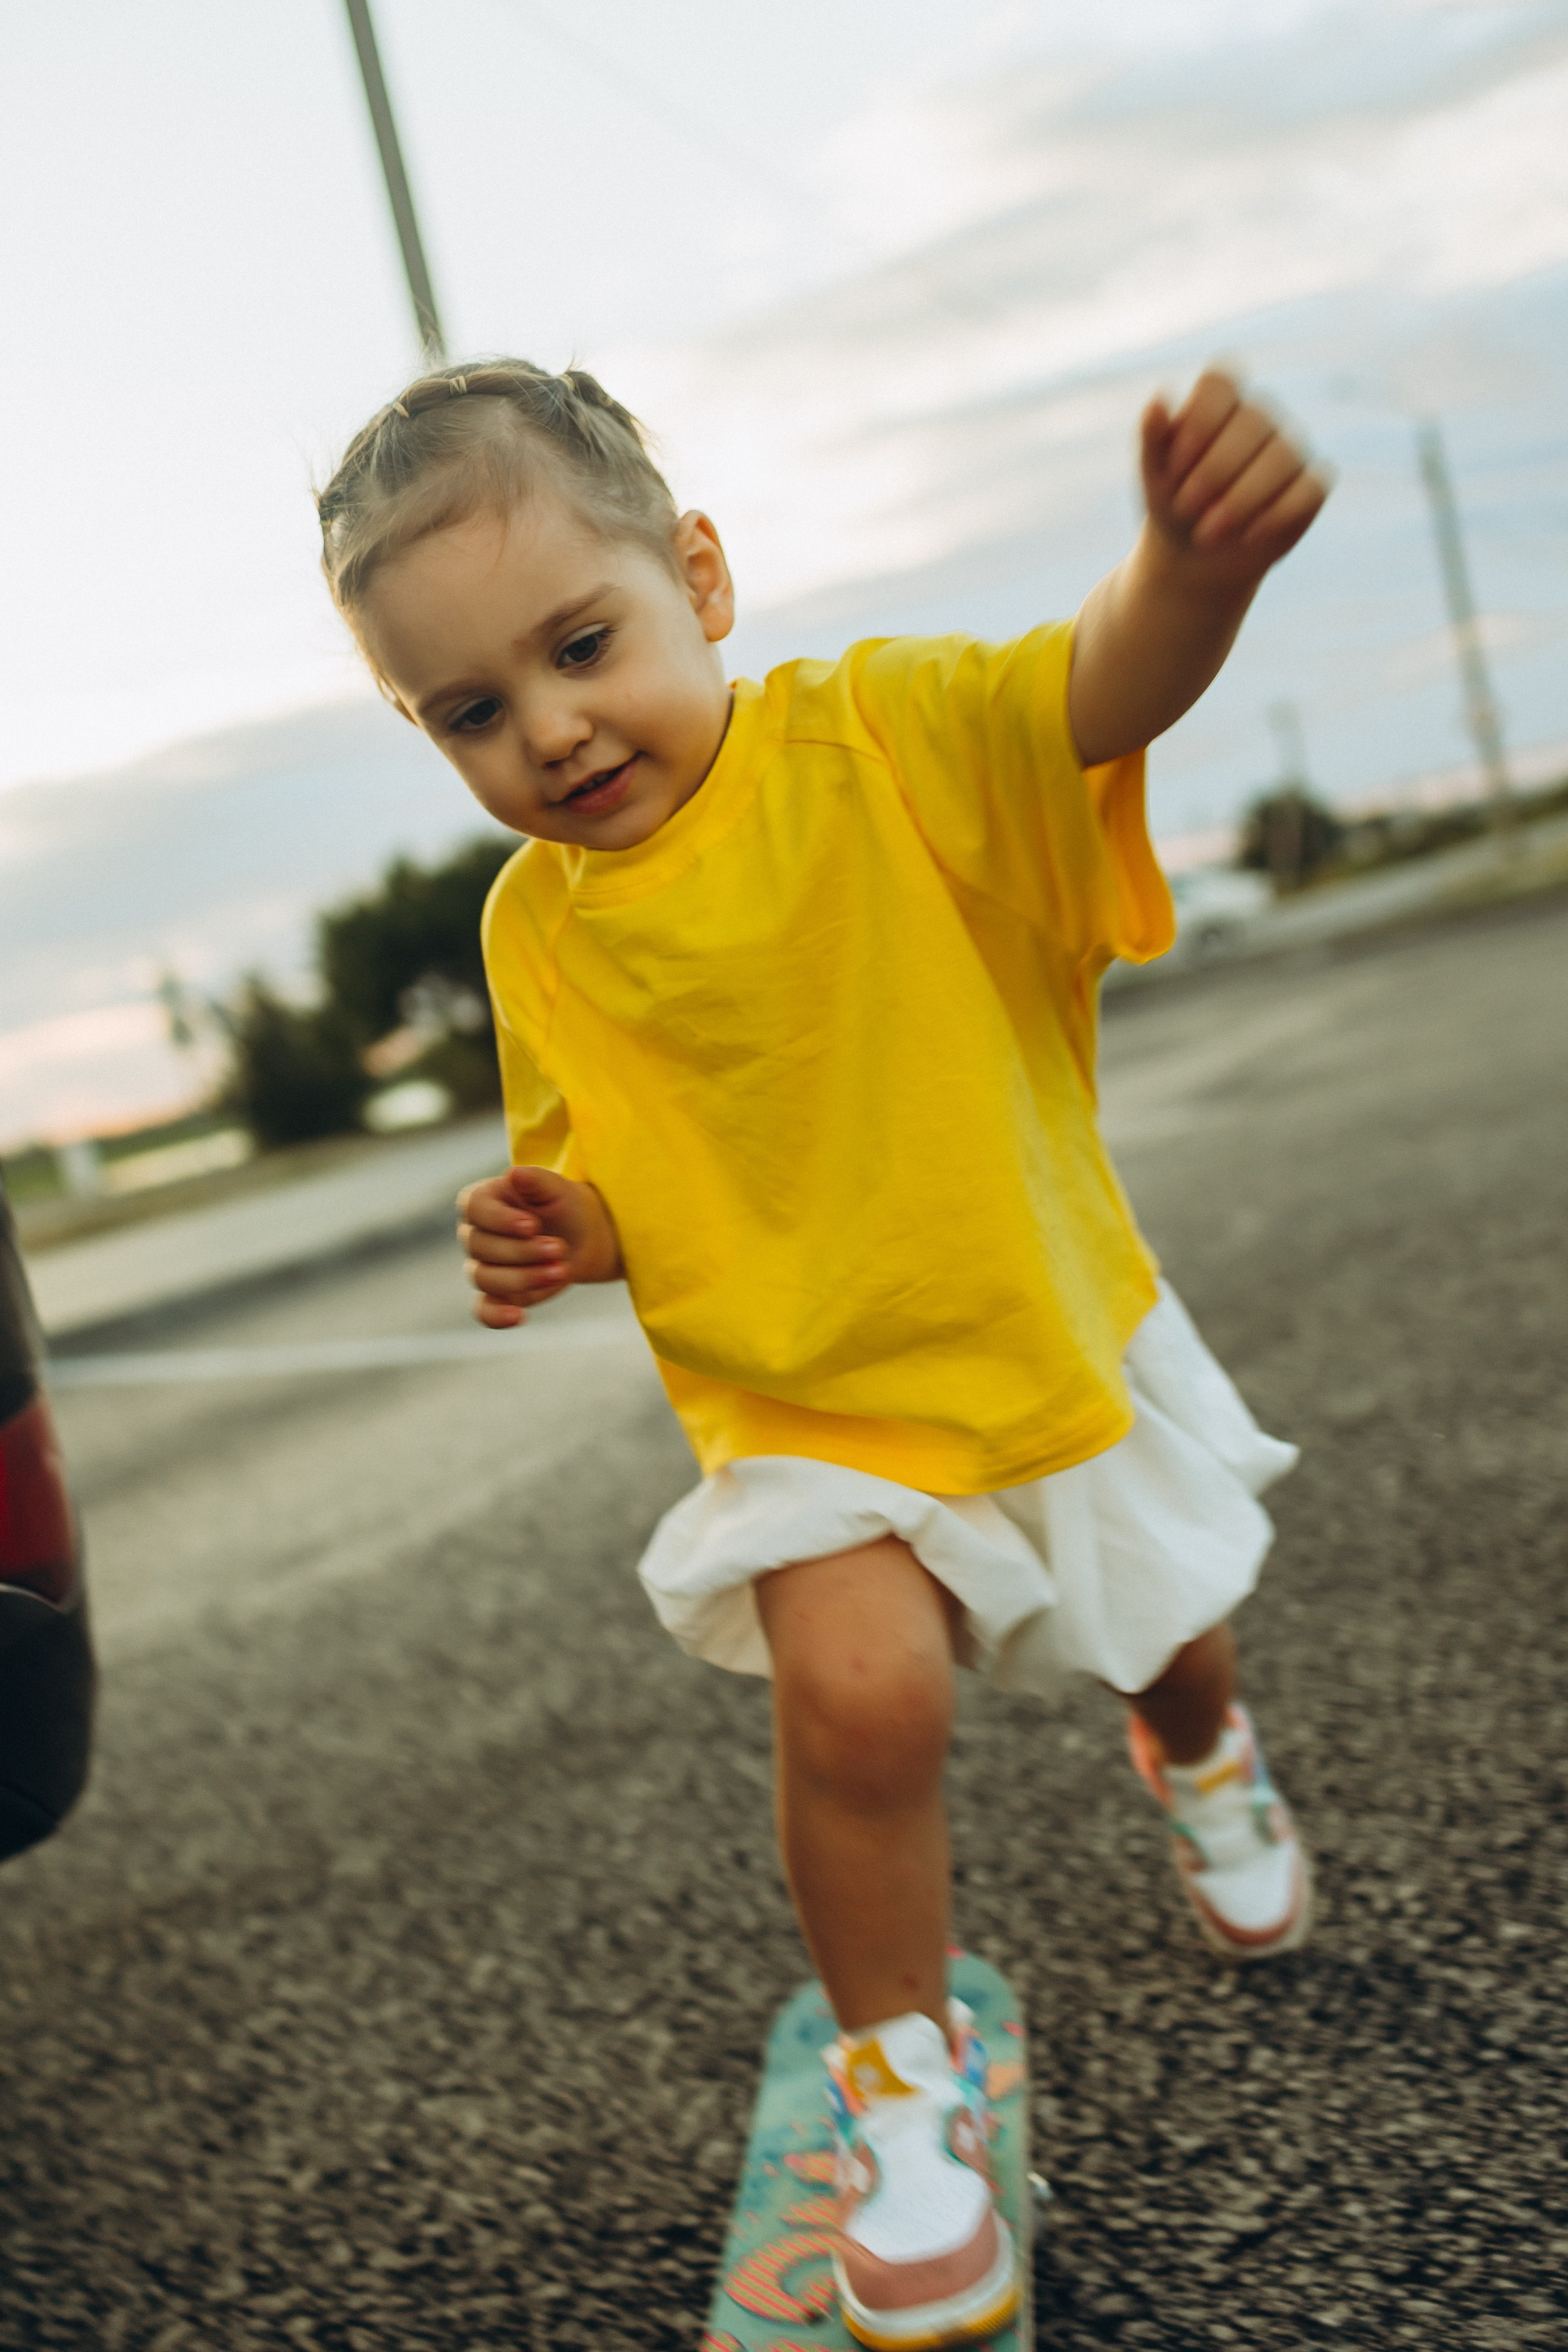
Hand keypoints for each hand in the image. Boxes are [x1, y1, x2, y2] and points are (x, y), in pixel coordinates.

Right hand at [456, 1165, 622, 1328]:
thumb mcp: (559, 1188)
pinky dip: (496, 1316)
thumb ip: (537, 1180)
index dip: (500, 1219)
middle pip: (481, 1247)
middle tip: (560, 1248)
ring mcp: (482, 1266)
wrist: (585, 1237)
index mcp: (482, 1200)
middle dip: (523, 1251)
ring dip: (524, 1277)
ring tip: (562, 1271)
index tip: (532, 1225)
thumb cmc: (566, 1205)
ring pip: (485, 1278)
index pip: (473, 1207)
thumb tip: (514, 1173)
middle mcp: (475, 1234)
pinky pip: (483, 1310)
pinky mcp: (496, 1295)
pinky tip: (519, 1316)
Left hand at [1141, 369, 1328, 594]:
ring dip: (1243, 498)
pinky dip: (1280, 512)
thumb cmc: (1172, 503)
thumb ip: (1153, 437)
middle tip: (1184, 508)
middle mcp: (1259, 418)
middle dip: (1215, 469)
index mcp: (1218, 403)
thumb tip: (1158, 401)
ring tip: (1207, 533)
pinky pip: (1311, 488)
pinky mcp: (1310, 486)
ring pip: (1282, 457)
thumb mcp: (1155, 475)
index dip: (1200, 420)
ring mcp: (1289, 449)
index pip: (1221, 383)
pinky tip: (1249, 536)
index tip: (1175, 465)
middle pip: (1253, 421)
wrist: (1194, 556)